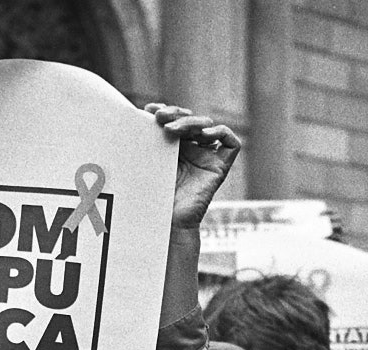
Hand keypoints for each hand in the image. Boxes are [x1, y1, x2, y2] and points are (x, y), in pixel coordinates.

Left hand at [145, 104, 240, 229]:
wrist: (163, 221)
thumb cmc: (151, 194)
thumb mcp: (146, 160)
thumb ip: (146, 139)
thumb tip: (137, 114)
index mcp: (175, 147)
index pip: (176, 119)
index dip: (167, 111)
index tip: (149, 110)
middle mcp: (192, 150)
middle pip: (191, 119)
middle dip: (176, 114)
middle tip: (159, 118)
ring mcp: (206, 158)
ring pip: (207, 126)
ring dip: (190, 122)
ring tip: (171, 130)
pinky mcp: (220, 168)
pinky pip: (231, 143)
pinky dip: (220, 132)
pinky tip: (202, 136)